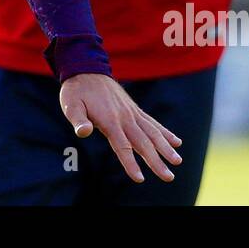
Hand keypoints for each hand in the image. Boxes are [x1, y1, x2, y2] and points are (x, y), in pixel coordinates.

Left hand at [59, 73, 181, 182]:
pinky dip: (165, 132)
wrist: (87, 69)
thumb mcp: (70, 104)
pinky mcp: (134, 109)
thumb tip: (83, 132)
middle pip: (143, 142)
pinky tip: (177, 142)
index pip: (122, 146)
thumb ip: (78, 120)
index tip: (139, 178)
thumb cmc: (76, 91)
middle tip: (169, 177)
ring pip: (152, 132)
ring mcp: (132, 113)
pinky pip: (152, 122)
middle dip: (156, 161)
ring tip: (178, 161)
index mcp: (109, 120)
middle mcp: (124, 117)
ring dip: (166, 147)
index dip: (130, 162)